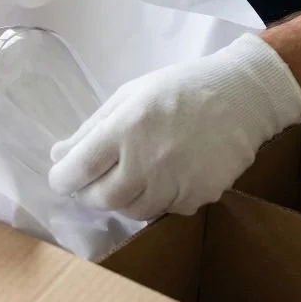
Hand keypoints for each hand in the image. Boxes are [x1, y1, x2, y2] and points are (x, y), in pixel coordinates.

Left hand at [48, 34, 300, 219]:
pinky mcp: (201, 195)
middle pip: (103, 199)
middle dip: (90, 194)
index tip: (62, 177)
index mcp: (127, 127)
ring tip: (131, 176)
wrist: (242, 96)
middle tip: (94, 182)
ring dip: (124, 200)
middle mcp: (150, 158)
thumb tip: (58, 156)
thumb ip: (91, 129)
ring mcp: (178, 181)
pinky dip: (158, 200)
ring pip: (134, 211)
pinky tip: (165, 177)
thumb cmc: (178, 89)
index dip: (63, 178)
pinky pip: (167, 210)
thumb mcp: (128, 96)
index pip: (79, 168)